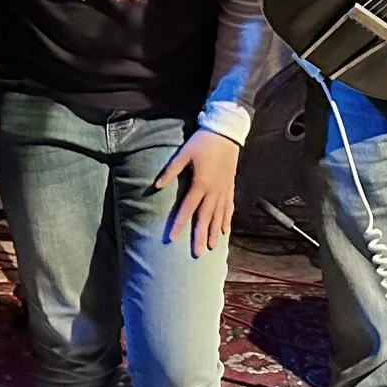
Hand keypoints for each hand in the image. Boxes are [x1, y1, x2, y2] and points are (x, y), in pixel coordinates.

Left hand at [156, 128, 240, 256]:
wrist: (226, 132)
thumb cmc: (203, 142)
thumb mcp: (183, 154)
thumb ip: (170, 171)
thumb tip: (155, 186)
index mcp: (200, 185)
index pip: (187, 210)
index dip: (178, 225)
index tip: (171, 239)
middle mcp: (213, 191)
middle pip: (205, 218)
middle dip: (200, 237)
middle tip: (196, 254)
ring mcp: (223, 190)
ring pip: (219, 216)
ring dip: (214, 232)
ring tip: (211, 247)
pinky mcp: (230, 186)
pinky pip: (229, 207)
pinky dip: (227, 219)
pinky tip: (225, 230)